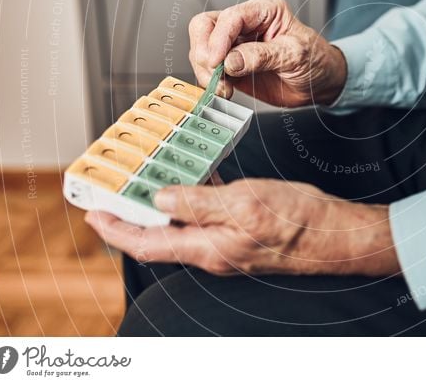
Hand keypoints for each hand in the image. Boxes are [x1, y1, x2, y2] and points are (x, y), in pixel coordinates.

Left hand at [84, 179, 399, 276]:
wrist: (332, 234)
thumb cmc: (295, 221)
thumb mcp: (243, 203)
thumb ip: (198, 202)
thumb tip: (160, 198)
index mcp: (207, 247)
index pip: (147, 244)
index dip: (116, 230)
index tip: (93, 214)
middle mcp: (212, 249)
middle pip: (159, 237)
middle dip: (131, 218)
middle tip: (113, 194)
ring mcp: (227, 241)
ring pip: (182, 225)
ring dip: (160, 206)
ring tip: (145, 180)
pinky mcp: (241, 231)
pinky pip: (207, 215)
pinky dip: (192, 197)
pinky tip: (193, 176)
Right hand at [189, 0, 347, 106]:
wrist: (321, 83)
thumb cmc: (316, 61)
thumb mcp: (294, 56)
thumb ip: (262, 56)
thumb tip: (230, 61)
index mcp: (264, 9)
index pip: (230, 17)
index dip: (219, 39)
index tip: (217, 62)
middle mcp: (246, 22)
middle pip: (205, 27)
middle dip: (204, 52)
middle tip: (215, 76)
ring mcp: (235, 43)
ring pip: (201, 49)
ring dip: (206, 71)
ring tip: (225, 88)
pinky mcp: (230, 63)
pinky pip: (208, 69)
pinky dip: (209, 81)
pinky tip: (224, 90)